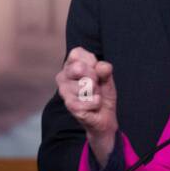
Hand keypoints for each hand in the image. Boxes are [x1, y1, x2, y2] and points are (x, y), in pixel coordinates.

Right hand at [56, 46, 117, 161]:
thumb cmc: (102, 93)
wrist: (104, 117)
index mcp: (70, 65)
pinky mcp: (70, 106)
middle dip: (94, 77)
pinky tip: (93, 106)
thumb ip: (105, 70)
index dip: (91, 62)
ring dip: (96, 92)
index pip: (76, 53)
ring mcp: (64, 92)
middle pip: (79, 68)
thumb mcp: (107, 78)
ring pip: (85, 85)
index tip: (95, 72)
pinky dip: (96, 103)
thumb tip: (102, 66)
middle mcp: (63, 76)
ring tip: (93, 96)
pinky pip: (89, 100)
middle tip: (95, 86)